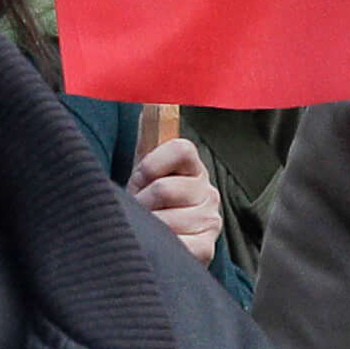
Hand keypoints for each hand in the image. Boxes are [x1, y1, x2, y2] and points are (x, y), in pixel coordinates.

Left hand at [126, 136, 221, 266]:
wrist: (155, 236)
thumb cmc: (147, 198)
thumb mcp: (144, 167)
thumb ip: (148, 135)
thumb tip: (150, 101)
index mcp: (193, 166)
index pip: (181, 149)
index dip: (152, 164)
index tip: (140, 178)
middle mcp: (208, 191)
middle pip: (165, 189)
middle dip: (142, 202)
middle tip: (139, 209)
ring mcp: (210, 220)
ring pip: (168, 220)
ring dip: (149, 227)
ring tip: (148, 227)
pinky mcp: (207, 247)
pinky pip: (183, 245)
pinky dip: (164, 247)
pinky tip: (161, 243)